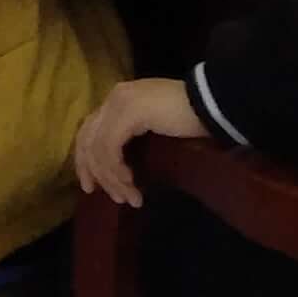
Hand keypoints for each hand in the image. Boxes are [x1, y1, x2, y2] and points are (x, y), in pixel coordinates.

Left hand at [71, 75, 209, 204]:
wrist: (212, 103)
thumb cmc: (190, 117)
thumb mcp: (152, 126)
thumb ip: (130, 135)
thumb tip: (116, 166)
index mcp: (117, 100)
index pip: (88, 131)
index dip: (85, 160)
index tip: (91, 186)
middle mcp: (113, 99)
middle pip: (87, 140)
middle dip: (93, 171)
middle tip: (106, 196)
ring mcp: (119, 104)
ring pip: (98, 148)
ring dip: (111, 178)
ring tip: (129, 198)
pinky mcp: (129, 113)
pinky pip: (110, 148)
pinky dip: (116, 169)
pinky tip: (131, 182)